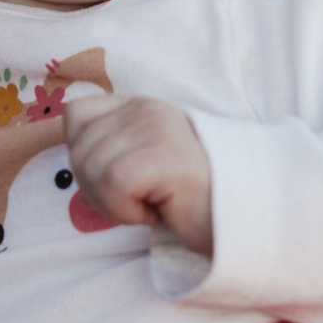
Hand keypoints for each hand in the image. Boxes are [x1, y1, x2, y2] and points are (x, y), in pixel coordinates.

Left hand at [62, 94, 213, 253]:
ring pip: (91, 169)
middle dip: (99, 189)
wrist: (247, 216)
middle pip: (78, 150)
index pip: (75, 115)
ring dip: (116, 204)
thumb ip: (111, 154)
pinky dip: (126, 210)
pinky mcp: (161, 154)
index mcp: (138, 106)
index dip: (84, 155)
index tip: (121, 179)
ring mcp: (155, 127)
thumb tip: (77, 174)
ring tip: (154, 204)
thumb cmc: (193, 201)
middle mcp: (145, 108)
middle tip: (142, 200)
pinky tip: (159, 211)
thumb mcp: (144, 165)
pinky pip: (112, 184)